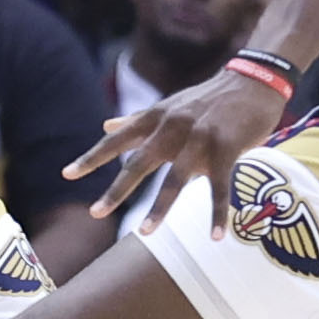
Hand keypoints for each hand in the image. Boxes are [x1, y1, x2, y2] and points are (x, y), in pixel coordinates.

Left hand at [68, 67, 290, 237]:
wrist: (252, 81)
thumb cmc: (208, 99)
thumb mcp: (169, 106)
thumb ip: (136, 121)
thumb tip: (104, 126)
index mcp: (155, 118)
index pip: (116, 140)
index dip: (91, 158)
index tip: (66, 174)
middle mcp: (172, 127)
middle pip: (138, 163)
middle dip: (116, 190)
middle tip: (95, 213)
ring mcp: (199, 138)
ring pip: (175, 179)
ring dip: (160, 208)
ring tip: (145, 233)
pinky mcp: (227, 148)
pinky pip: (220, 187)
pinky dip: (218, 213)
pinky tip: (216, 237)